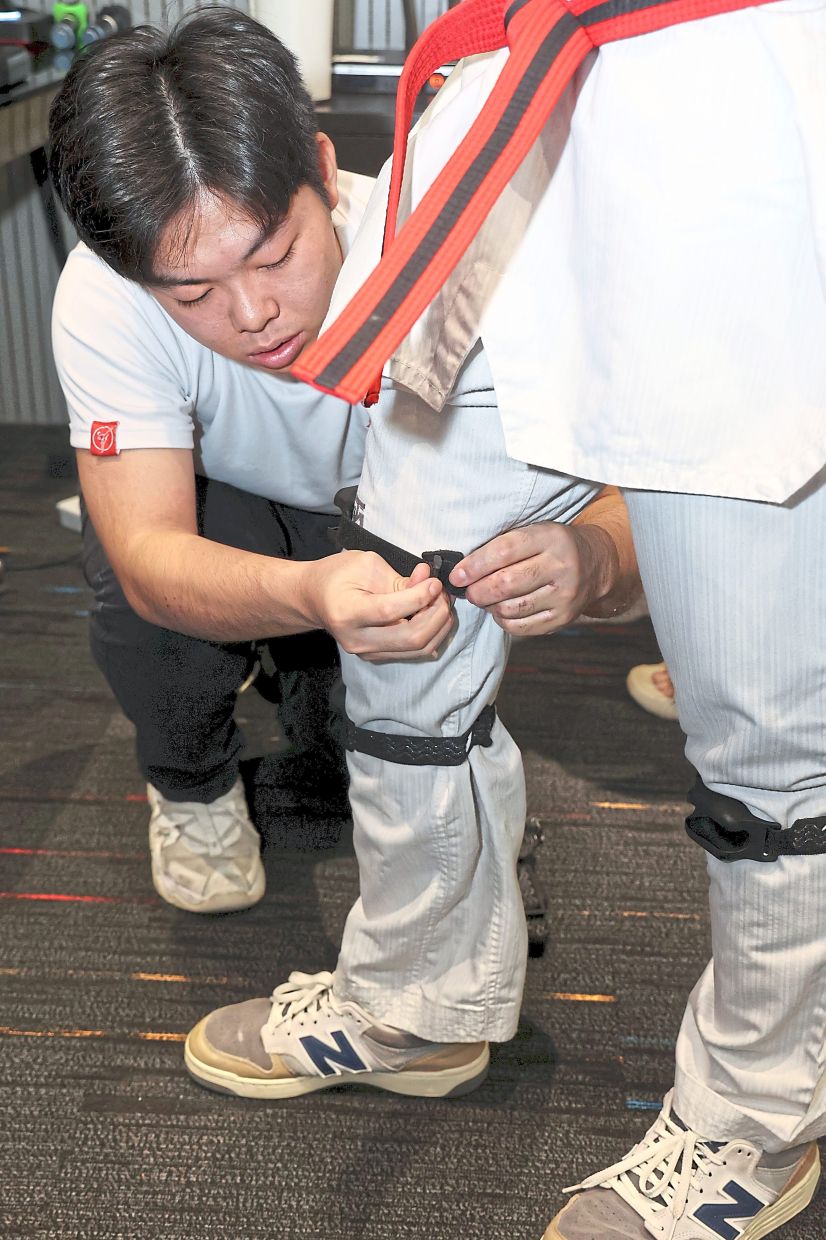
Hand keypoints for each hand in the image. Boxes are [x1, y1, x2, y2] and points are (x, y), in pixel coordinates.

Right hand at [305, 553, 455, 660]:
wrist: (314, 598)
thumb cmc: (337, 576)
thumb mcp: (365, 565)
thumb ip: (398, 578)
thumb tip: (427, 580)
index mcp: (348, 613)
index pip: (391, 611)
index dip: (420, 597)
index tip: (435, 582)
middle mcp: (357, 640)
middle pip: (411, 638)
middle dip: (436, 615)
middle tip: (443, 594)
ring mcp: (367, 653)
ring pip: (418, 649)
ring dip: (439, 626)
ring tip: (442, 603)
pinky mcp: (377, 656)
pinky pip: (414, 652)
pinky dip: (432, 635)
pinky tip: (435, 616)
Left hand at [449, 522, 609, 636]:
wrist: (595, 565)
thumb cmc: (552, 546)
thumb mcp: (535, 532)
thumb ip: (504, 545)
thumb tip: (463, 568)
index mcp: (551, 538)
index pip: (504, 551)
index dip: (475, 565)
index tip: (457, 575)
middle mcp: (562, 566)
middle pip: (506, 584)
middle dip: (478, 590)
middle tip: (468, 591)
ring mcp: (565, 596)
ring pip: (510, 608)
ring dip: (489, 606)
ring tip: (485, 598)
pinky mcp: (563, 618)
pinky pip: (521, 626)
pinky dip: (503, 620)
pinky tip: (500, 610)